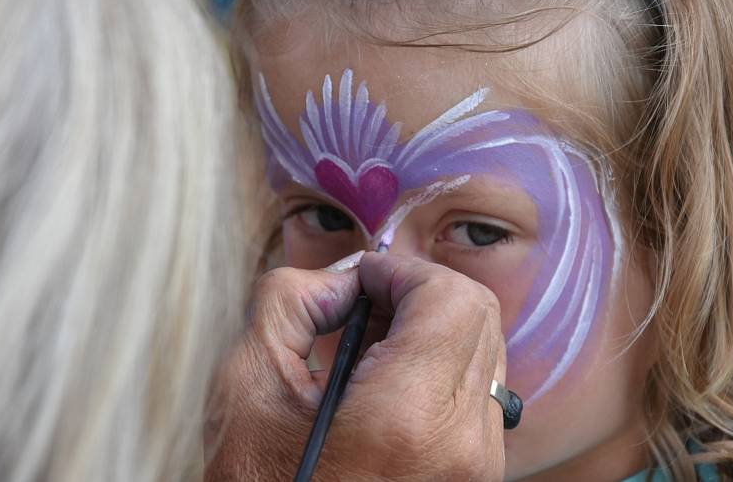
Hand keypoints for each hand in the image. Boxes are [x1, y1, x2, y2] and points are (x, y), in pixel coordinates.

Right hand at [205, 252, 505, 480]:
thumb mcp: (247, 384)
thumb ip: (293, 299)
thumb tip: (349, 279)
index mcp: (407, 415)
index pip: (451, 299)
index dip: (404, 270)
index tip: (363, 280)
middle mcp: (461, 442)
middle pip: (478, 316)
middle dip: (421, 291)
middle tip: (368, 302)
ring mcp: (478, 464)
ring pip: (485, 349)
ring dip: (434, 326)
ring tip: (376, 343)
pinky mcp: (478, 474)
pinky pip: (480, 389)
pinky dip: (443, 364)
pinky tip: (392, 379)